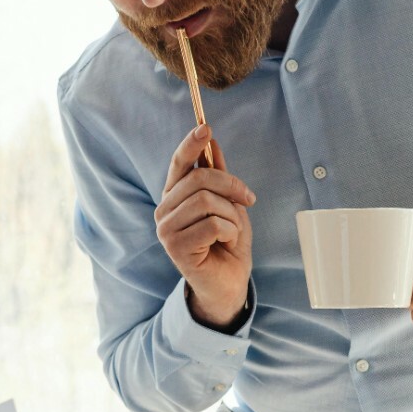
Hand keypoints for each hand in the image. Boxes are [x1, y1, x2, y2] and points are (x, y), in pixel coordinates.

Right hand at [155, 125, 255, 329]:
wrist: (228, 283)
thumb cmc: (226, 243)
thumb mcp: (229, 204)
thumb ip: (218, 176)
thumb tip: (212, 142)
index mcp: (175, 196)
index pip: (179, 164)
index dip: (190, 145)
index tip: (205, 128)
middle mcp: (164, 210)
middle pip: (199, 180)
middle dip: (231, 185)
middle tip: (248, 198)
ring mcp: (166, 229)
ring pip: (207, 202)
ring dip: (231, 215)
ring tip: (232, 230)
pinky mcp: (175, 247)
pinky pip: (212, 224)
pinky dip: (229, 231)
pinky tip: (226, 242)